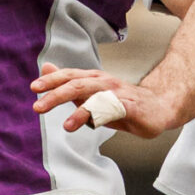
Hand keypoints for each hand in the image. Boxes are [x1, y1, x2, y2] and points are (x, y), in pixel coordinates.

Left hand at [31, 63, 174, 137]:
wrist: (160, 107)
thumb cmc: (124, 102)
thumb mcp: (93, 94)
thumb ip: (70, 84)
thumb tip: (46, 69)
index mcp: (94, 79)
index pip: (70, 75)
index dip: (52, 80)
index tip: (34, 87)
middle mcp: (105, 83)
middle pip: (78, 83)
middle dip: (56, 93)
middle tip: (37, 106)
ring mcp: (118, 94)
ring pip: (94, 95)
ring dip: (76, 108)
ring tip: (64, 124)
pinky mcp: (131, 107)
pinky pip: (112, 109)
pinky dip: (97, 115)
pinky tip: (83, 125)